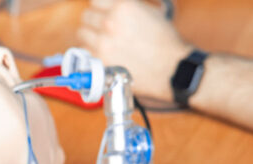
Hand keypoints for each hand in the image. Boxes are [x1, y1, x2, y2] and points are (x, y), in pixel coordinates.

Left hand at [77, 0, 191, 100]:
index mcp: (122, 7)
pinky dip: (91, 52)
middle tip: (102, 30)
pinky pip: (84, 52)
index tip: (101, 13)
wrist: (171, 68)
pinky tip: (102, 54)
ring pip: (81, 33)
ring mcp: (102, 43)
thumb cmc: (164, 41)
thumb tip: (111, 6)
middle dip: (93, 22)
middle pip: (86, 16)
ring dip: (89, 37)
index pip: (95, 1)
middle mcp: (109, 23)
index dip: (99, 8)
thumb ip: (126, 6)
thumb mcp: (149, 11)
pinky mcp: (99, 61)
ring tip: (102, 42)